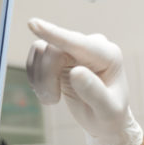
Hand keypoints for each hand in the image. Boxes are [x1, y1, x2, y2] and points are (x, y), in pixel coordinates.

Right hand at [26, 18, 143, 144]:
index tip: (33, 24)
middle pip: (55, 50)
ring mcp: (74, 48)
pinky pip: (36, 57)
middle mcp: (91, 46)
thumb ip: (94, 92)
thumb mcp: (107, 111)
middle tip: (51, 100)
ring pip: (41, 51)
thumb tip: (76, 72)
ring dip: (40, 79)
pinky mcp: (59, 54)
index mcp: (109, 55)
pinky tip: (48, 93)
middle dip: (47, 76)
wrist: (104, 119)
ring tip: (52, 99)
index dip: (55, 35)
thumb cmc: (110, 115)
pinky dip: (36, 77)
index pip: (78, 43)